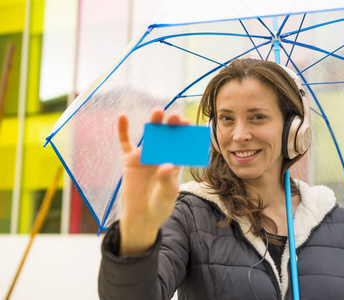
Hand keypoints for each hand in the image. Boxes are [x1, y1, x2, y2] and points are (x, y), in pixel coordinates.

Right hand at [117, 108, 188, 255]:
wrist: (142, 217)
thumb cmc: (160, 205)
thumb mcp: (167, 194)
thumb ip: (167, 180)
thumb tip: (166, 166)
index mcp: (175, 162)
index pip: (182, 144)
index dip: (184, 134)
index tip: (188, 125)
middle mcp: (161, 155)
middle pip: (167, 136)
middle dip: (171, 126)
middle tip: (175, 117)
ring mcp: (145, 156)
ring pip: (149, 136)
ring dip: (153, 123)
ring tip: (158, 112)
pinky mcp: (130, 160)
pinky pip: (125, 143)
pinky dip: (122, 130)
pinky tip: (122, 116)